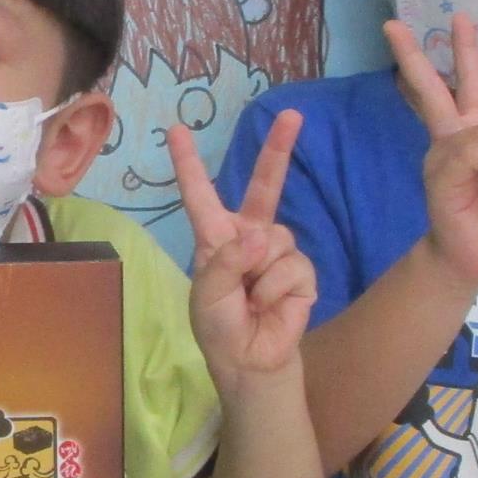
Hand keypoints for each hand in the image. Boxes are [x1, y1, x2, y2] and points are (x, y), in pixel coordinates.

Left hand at [173, 108, 316, 387]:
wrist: (251, 362)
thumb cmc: (219, 328)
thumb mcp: (208, 294)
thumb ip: (227, 262)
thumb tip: (259, 237)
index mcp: (215, 237)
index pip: (200, 194)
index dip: (188, 163)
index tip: (175, 130)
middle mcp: (248, 236)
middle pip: (263, 187)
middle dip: (278, 151)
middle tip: (293, 116)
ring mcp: (277, 252)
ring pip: (276, 239)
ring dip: (261, 274)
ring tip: (252, 300)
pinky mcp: (302, 273)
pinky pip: (292, 267)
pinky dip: (277, 289)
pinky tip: (269, 306)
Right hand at [388, 16, 477, 289]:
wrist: (476, 260)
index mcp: (474, 136)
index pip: (470, 86)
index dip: (465, 52)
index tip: (461, 20)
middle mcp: (451, 140)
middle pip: (432, 90)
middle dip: (414, 56)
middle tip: (393, 23)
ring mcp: (442, 157)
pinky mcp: (440, 176)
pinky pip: (474, 153)